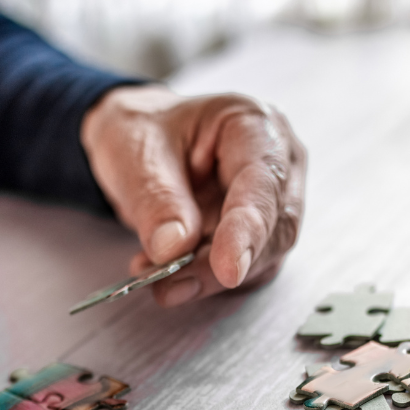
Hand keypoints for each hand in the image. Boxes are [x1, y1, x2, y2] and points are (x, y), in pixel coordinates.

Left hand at [81, 85, 306, 306]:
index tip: (227, 269)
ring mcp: (270, 202)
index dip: (248, 230)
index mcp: (253, 124)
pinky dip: (206, 280)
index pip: (264, 183)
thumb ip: (156, 199)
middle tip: (171, 285)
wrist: (137, 141)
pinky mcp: (256, 235)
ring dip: (210, 278)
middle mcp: (275, 162)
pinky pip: (243, 271)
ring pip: (261, 258)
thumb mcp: (134, 152)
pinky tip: (167, 275)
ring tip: (156, 277)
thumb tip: (175, 247)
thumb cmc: (142, 130)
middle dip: (221, 265)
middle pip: (273, 229)